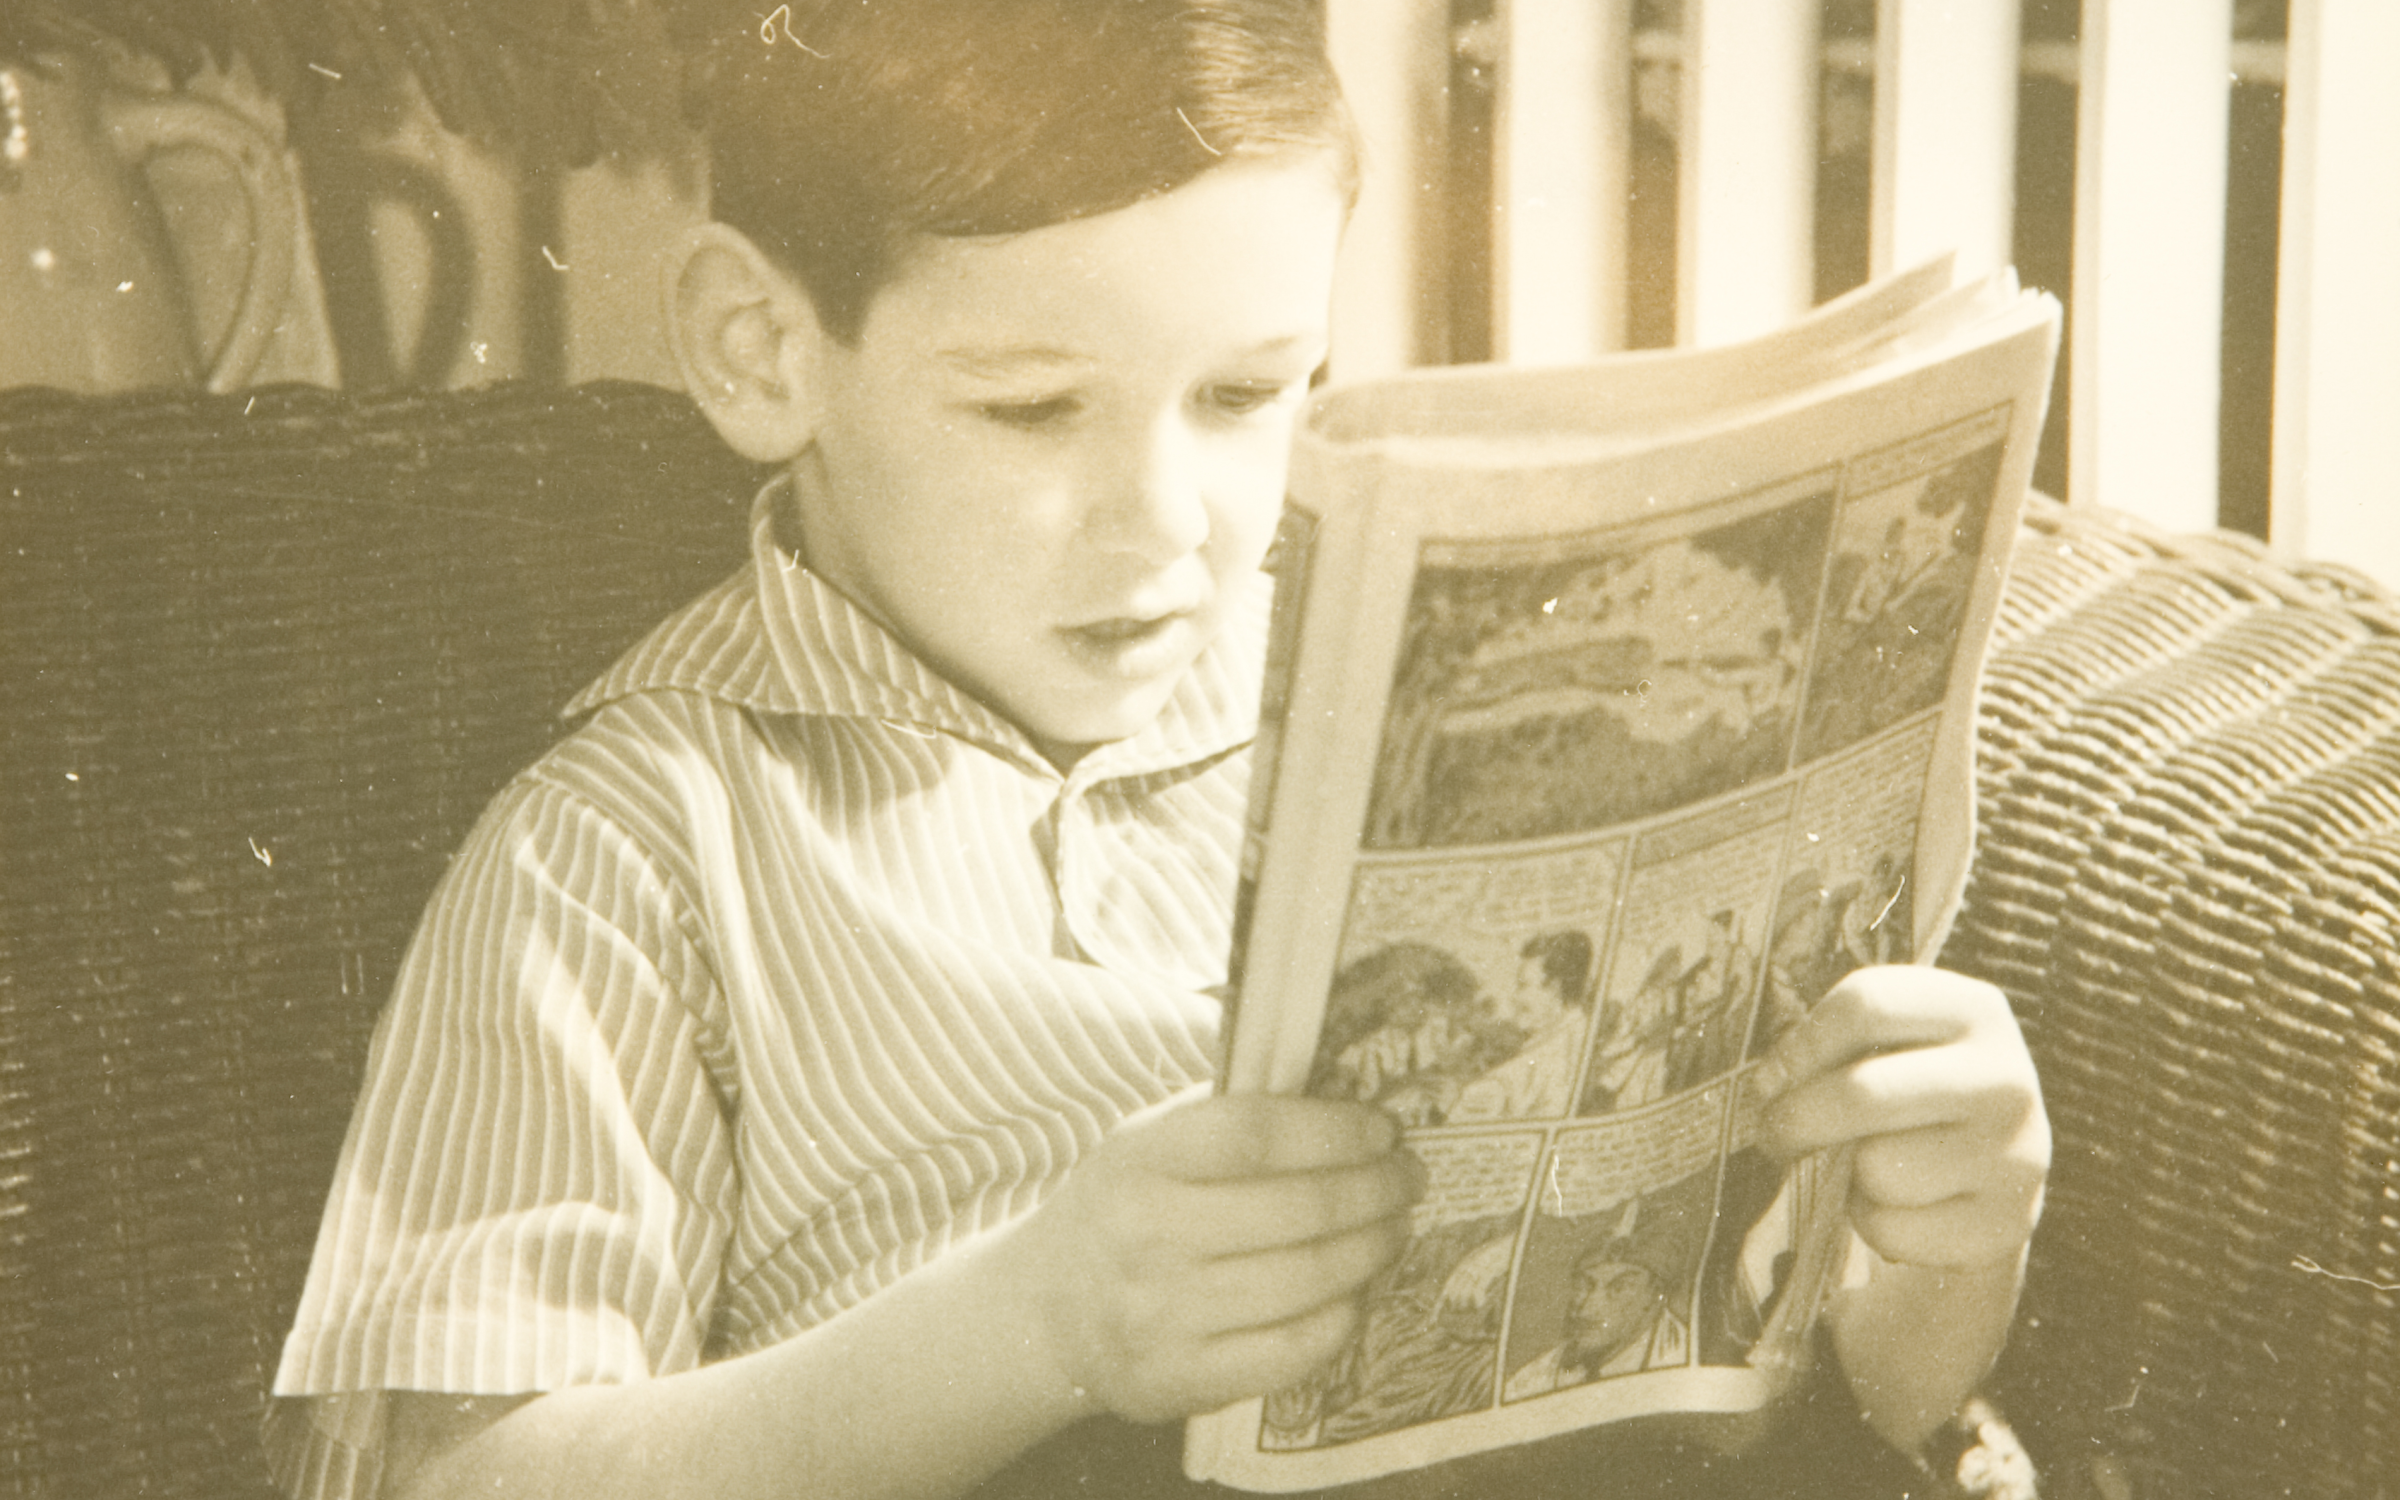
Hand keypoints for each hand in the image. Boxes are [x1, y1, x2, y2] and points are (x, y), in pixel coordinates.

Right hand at [987, 1090, 1421, 1423]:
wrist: (1046, 1312)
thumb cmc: (1120, 1209)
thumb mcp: (1144, 1142)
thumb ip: (1223, 1117)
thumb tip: (1334, 1092)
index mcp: (1139, 1161)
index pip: (1256, 1134)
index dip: (1334, 1130)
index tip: (1382, 1130)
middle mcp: (1148, 1237)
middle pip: (1298, 1209)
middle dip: (1374, 1190)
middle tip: (1409, 1178)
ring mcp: (1165, 1315)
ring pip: (1307, 1280)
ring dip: (1371, 1249)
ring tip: (1394, 1228)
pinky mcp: (1184, 1379)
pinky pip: (1293, 1349)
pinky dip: (1342, 1316)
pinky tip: (1356, 1291)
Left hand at [1750, 966, 2048, 1270]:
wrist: (1994, 1172)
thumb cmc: (1912, 1091)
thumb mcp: (1889, 1045)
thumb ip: (1832, 1048)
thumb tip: (1770, 1090)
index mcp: (1974, 1011)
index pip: (1865, 1006)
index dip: (1799, 1047)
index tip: (1770, 1080)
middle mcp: (2005, 1078)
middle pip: (1862, 1093)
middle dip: (1794, 1120)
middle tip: (1775, 1134)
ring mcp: (2015, 1155)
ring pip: (1876, 1170)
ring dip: (1844, 1178)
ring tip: (1859, 1167)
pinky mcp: (2006, 1224)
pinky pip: (1892, 1228)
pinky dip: (1871, 1224)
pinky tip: (1894, 1206)